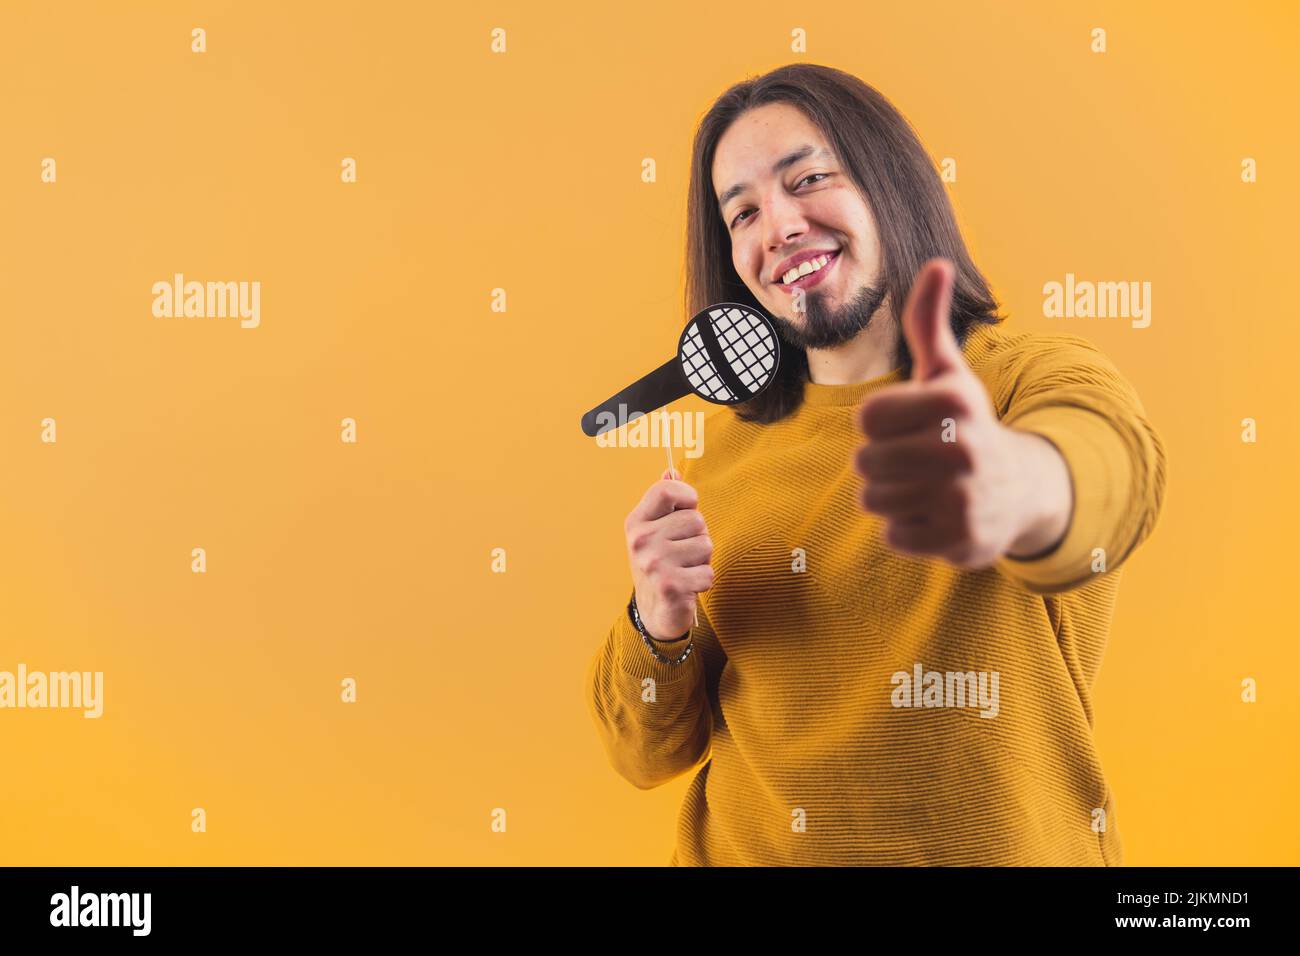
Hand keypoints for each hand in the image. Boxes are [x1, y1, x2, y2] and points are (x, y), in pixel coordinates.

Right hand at [624, 469, 714, 638]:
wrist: (654, 612)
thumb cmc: (661, 564)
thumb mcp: (657, 531)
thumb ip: (665, 502)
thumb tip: (671, 471)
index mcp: (636, 522)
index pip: (667, 490)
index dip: (687, 497)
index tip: (687, 510)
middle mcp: (641, 540)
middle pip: (695, 519)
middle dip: (698, 536)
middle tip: (682, 553)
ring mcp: (653, 563)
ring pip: (706, 545)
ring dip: (702, 560)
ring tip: (685, 569)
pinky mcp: (670, 586)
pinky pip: (708, 572)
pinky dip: (704, 581)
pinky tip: (688, 587)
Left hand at [852, 259, 1071, 568]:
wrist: (1019, 491)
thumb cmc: (964, 425)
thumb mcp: (948, 374)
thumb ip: (928, 323)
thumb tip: (937, 263)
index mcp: (953, 400)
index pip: (865, 418)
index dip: (877, 425)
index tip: (907, 426)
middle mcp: (963, 447)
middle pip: (864, 462)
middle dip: (880, 463)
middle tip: (914, 461)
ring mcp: (963, 497)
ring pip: (874, 500)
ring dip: (890, 497)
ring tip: (924, 487)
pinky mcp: (960, 540)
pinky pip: (892, 536)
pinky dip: (905, 530)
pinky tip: (935, 516)